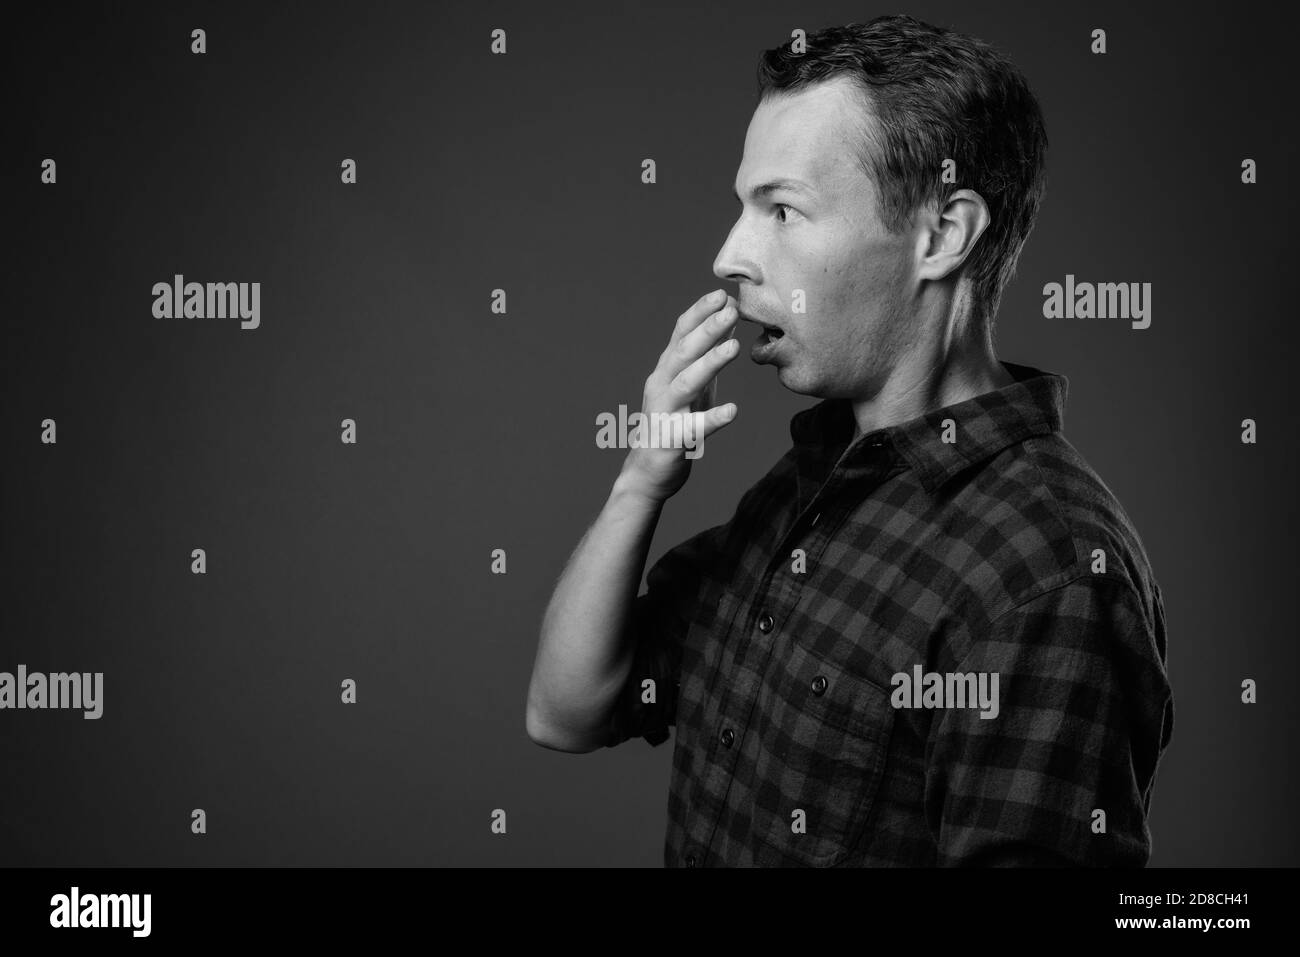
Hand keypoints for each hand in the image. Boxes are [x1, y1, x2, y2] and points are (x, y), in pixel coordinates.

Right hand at [618, 289, 740, 502]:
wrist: (647, 472)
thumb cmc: (674, 423)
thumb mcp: (691, 384)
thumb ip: (705, 355)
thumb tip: (728, 320)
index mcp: (667, 370)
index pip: (680, 333)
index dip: (699, 312)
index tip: (722, 293)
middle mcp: (662, 385)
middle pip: (683, 352)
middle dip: (707, 328)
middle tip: (731, 309)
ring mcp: (666, 412)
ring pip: (686, 383)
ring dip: (709, 363)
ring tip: (733, 347)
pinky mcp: (673, 441)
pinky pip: (693, 429)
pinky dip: (712, 419)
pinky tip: (732, 411)